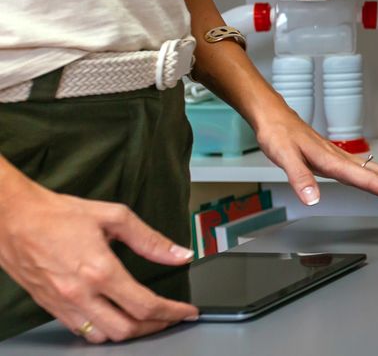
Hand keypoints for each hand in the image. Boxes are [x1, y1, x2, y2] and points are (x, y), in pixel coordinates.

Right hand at [0, 180, 198, 342]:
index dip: (172, 312)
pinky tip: (113, 316)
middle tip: (169, 317)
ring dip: (128, 332)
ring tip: (144, 319)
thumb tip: (179, 254)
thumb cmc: (57, 215)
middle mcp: (80, 293)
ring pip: (102, 336)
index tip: (186, 311)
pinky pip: (80, 330)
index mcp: (99, 270)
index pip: (145, 305)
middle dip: (155, 327)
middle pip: (126, 329)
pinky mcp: (49, 306)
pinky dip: (102, 330)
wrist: (12, 217)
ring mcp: (62, 303)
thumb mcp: (113, 217)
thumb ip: (150, 240)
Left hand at [254, 112, 377, 206]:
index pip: (369, 179)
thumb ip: (300, 178)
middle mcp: (342, 159)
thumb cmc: (278, 134)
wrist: (274, 116)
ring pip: (375, 171)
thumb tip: (314, 200)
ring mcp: (341, 158)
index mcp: (333, 161)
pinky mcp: (336, 158)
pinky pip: (365, 170)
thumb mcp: (283, 156)